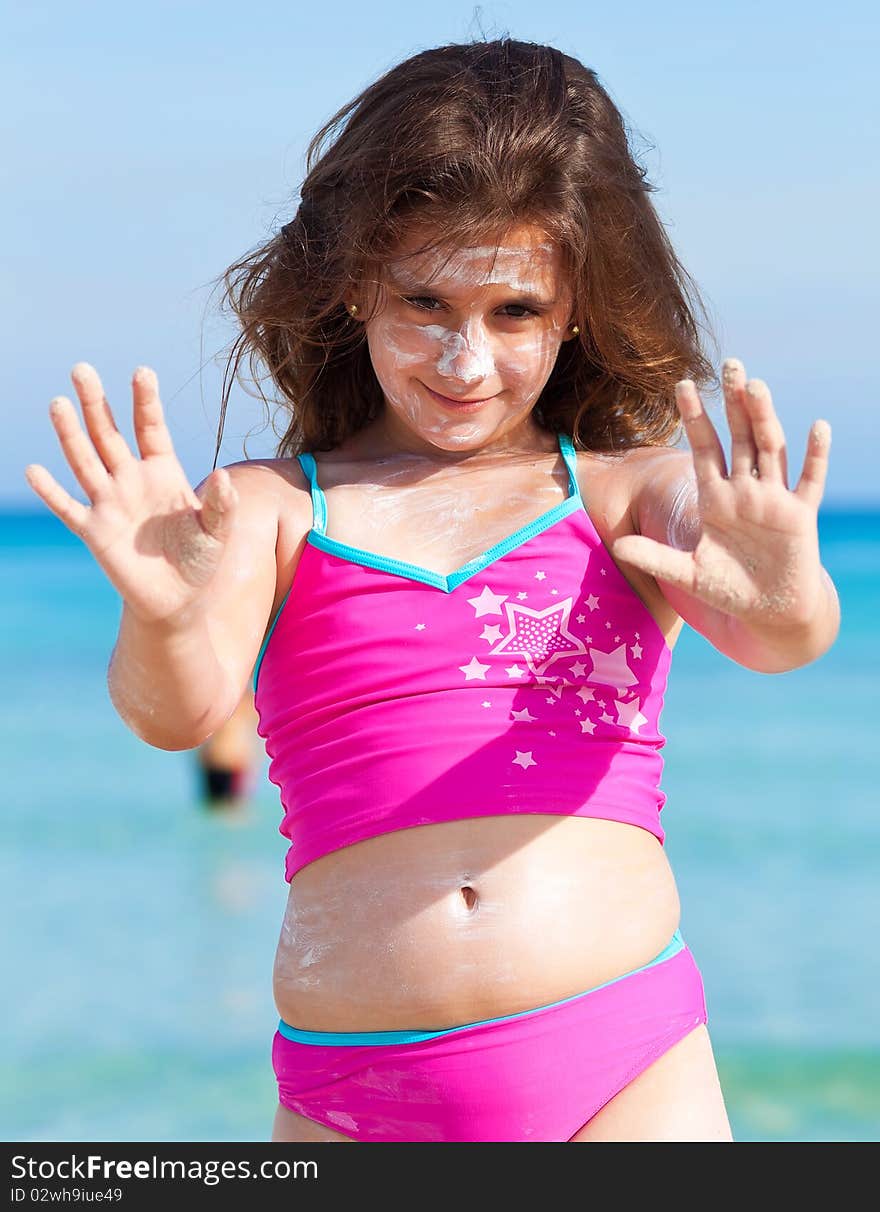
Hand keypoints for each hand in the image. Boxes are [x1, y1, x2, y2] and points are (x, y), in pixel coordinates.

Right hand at [24, 363, 237, 625]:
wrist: (177, 599)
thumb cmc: (199, 560)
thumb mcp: (217, 532)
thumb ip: (222, 505)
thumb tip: (225, 477)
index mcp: (164, 472)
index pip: (151, 428)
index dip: (145, 400)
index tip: (141, 371)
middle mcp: (132, 480)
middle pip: (110, 434)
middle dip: (96, 403)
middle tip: (81, 369)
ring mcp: (110, 503)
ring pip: (85, 461)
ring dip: (70, 434)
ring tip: (57, 403)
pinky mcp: (94, 531)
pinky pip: (68, 508)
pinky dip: (51, 492)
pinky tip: (34, 470)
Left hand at [612, 358, 831, 627]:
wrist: (768, 612)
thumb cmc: (729, 589)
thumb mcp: (688, 575)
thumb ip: (656, 557)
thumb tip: (618, 546)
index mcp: (716, 498)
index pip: (704, 448)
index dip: (695, 417)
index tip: (682, 385)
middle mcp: (745, 491)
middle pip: (740, 437)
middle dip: (734, 403)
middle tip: (731, 363)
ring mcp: (773, 500)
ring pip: (770, 449)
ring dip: (765, 418)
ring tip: (756, 386)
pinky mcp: (800, 517)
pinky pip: (809, 482)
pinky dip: (815, 456)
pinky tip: (818, 427)